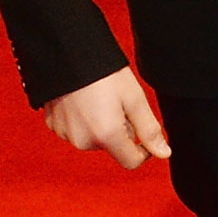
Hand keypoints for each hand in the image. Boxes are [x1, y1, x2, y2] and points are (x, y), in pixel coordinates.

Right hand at [43, 64, 171, 168]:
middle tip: (119, 103)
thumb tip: (164, 153)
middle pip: (113, 148)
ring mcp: (65, 133)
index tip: (145, 131)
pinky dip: (84, 120)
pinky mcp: (53, 125)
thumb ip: (149, 129)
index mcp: (105, 136)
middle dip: (122, 131)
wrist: (66, 54)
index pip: (131, 162)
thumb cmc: (103, 73)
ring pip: (94, 139)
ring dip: (103, 125)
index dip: (144, 150)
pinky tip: (85, 100)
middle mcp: (82, 140)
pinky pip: (76, 131)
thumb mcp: (135, 99)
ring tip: (101, 98)